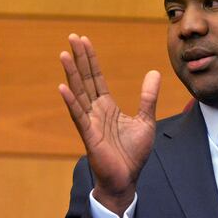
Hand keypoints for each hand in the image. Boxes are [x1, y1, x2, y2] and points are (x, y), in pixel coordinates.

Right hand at [59, 34, 160, 214]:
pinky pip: (78, 115)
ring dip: (71, 73)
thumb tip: (154, 72)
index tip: (83, 40)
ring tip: (63, 54)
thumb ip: (148, 97)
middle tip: (71, 37)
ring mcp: (90, 122)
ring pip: (79, 92)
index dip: (91, 59)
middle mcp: (95, 110)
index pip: (96, 77)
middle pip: (85, 79)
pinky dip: (71, 101)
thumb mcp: (146, 120)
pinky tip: (63, 86)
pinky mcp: (89, 136)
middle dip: (79, 58)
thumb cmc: (133, 154)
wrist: (127, 180)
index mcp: (107, 106)